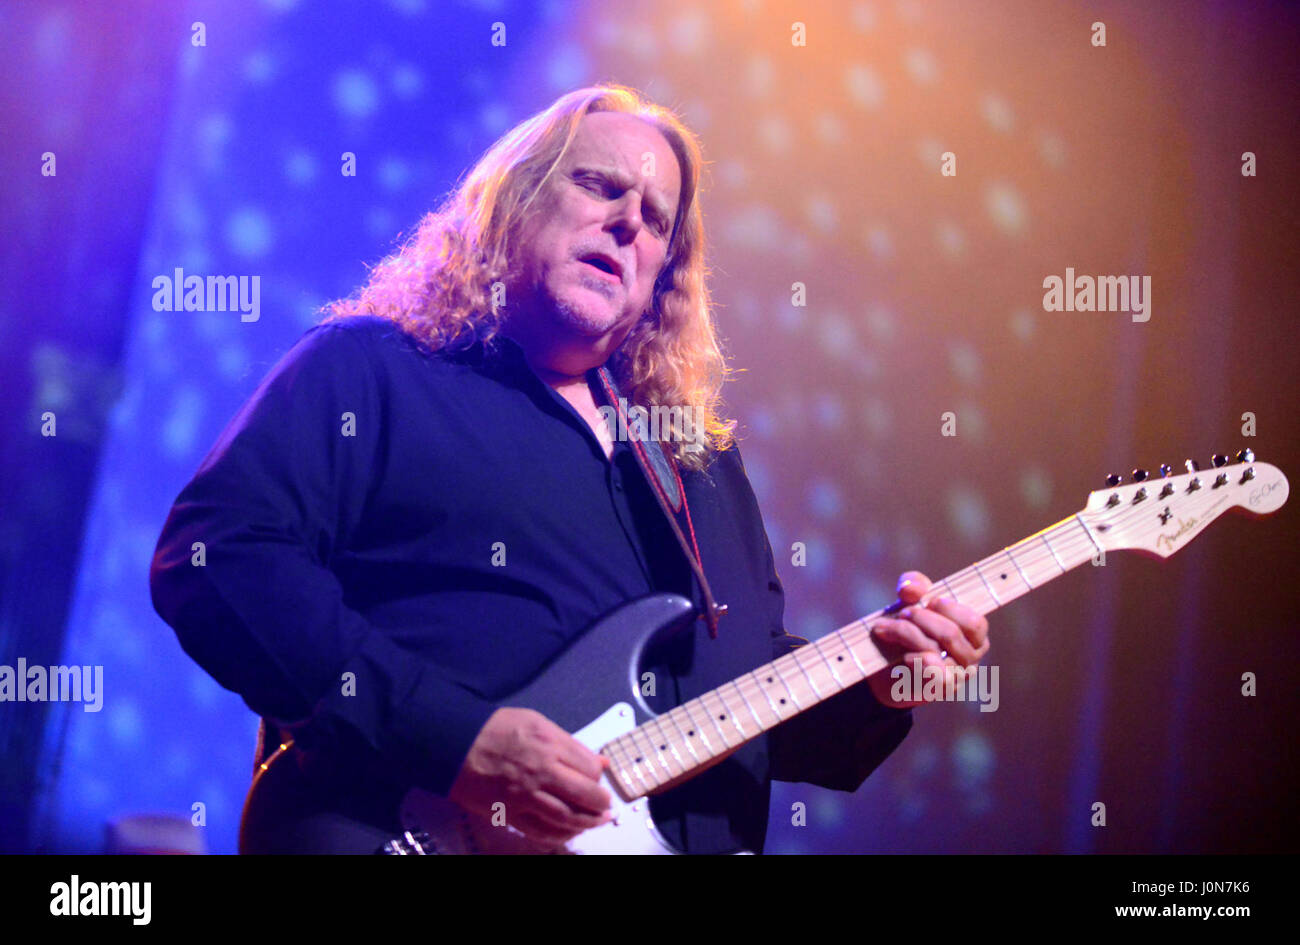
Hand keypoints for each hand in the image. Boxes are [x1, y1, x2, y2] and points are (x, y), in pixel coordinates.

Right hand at [448, 707, 612, 848]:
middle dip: (601, 804)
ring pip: (567, 818)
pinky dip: (560, 835)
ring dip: (587, 823)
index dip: (598, 776)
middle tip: (605, 806)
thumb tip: (600, 761)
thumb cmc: (495, 729)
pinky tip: (569, 832)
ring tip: (596, 822)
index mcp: (549, 744)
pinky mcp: (511, 814)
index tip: (596, 779)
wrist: (455, 745)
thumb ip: (570, 743)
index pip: (590, 768)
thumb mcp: (537, 722)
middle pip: (585, 795)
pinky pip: (542, 832)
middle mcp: (541, 772)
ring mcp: (525, 796)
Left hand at [866, 571, 990, 708]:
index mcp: (974, 636)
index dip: (948, 608)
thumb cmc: (905, 631)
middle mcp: (971, 657)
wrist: (884, 667)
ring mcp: (957, 676)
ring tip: (888, 629)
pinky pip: (936, 675)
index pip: (975, 623)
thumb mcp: (909, 600)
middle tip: (902, 614)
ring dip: (909, 634)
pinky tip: (905, 656)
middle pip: (952, 634)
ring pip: (936, 650)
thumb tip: (912, 588)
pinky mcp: (938, 690)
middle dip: (922, 618)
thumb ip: (913, 586)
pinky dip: (918, 661)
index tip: (926, 601)